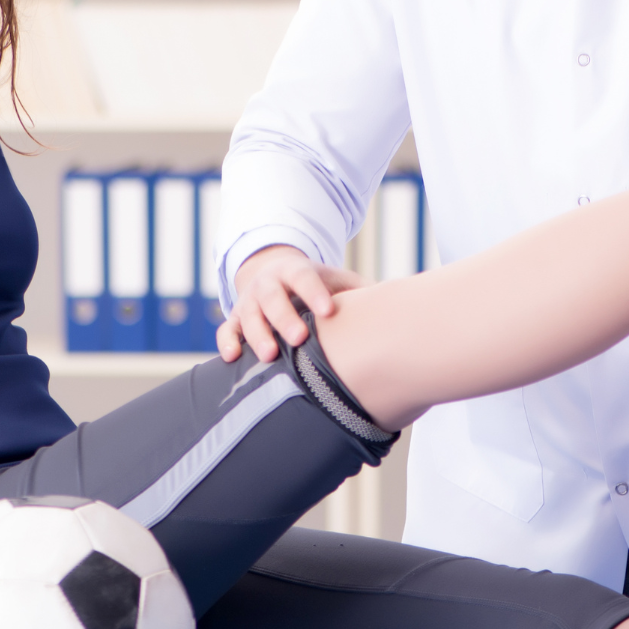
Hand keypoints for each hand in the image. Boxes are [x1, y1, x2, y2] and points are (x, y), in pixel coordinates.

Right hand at [220, 245, 367, 363]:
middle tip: (300, 338)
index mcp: (296, 271)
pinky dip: (227, 343)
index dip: (314, 293)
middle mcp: (268, 284)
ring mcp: (249, 302)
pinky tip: (233, 357)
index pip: (304, 278)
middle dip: (284, 317)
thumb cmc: (316, 286)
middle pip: (272, 298)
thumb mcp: (336, 280)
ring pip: (248, 316)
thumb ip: (360, 290)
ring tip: (270, 355)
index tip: (328, 311)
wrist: (275, 275)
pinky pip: (227, 331)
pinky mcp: (236, 320)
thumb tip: (401, 303)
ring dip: (257, 335)